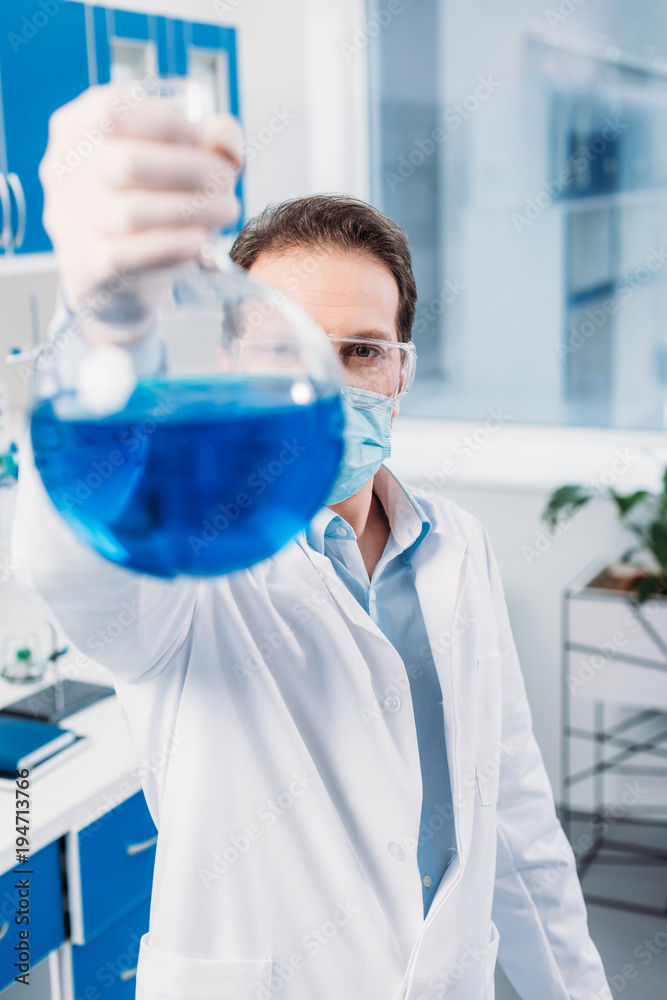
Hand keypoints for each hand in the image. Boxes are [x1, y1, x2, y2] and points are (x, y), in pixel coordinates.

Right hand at [39, 82, 243, 341]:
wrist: (118, 273)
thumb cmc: (150, 202)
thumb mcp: (175, 160)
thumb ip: (210, 140)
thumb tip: (226, 141)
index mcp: (78, 128)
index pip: (113, 110)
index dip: (169, 123)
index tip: (206, 141)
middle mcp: (64, 171)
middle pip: (127, 162)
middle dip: (191, 169)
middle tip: (225, 182)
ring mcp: (69, 220)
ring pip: (130, 212)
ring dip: (191, 210)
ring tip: (226, 211)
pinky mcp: (85, 264)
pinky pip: (129, 254)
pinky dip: (172, 245)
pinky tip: (201, 241)